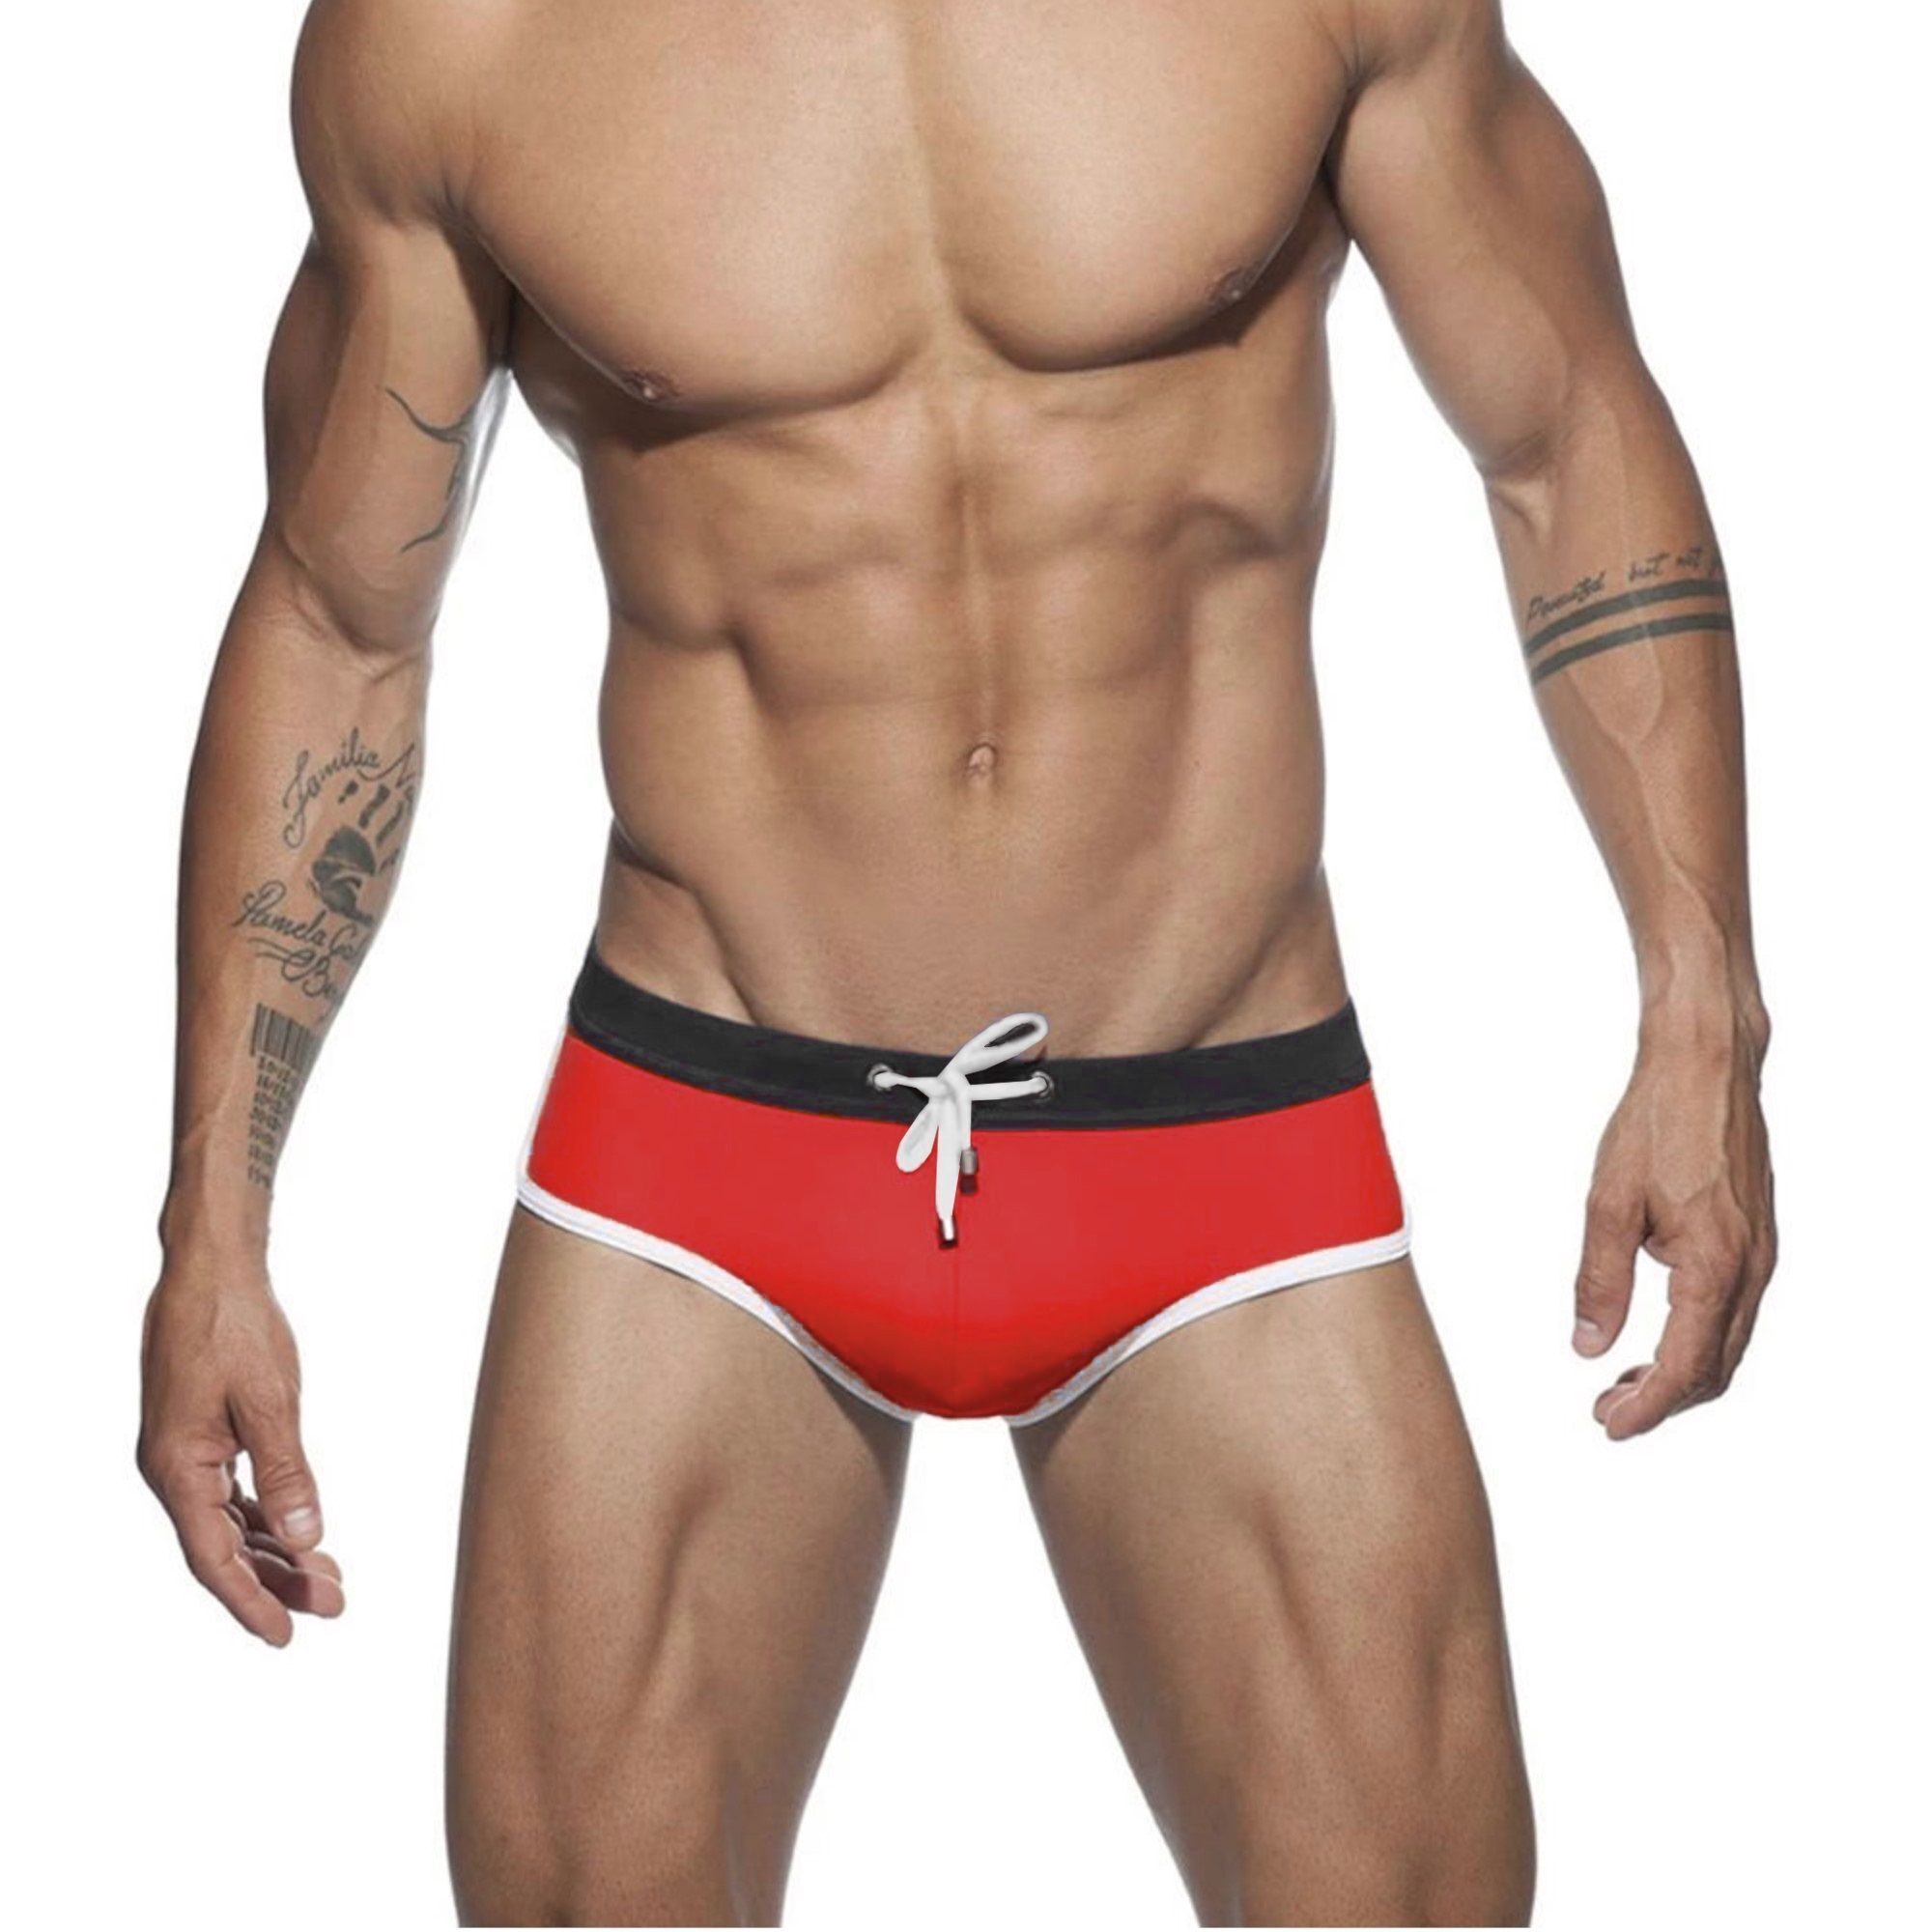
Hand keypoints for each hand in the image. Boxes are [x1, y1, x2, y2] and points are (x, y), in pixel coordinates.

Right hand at [138, 1261, 343, 1642]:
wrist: (212, 1269)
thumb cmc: (235, 1325)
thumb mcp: (270, 1400)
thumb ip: (288, 1472)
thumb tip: (308, 1538)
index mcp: (177, 1467)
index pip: (214, 1558)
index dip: (250, 1602)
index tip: (288, 1635)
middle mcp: (170, 1468)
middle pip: (224, 1547)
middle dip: (277, 1581)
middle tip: (334, 1605)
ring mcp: (183, 1452)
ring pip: (229, 1523)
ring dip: (276, 1551)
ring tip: (328, 1577)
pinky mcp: (198, 1434)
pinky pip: (230, 1493)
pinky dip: (265, 1516)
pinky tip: (299, 1532)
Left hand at [1571, 1007, 1775, 1437]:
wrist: (1707, 1065)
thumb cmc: (1657, 1122)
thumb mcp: (1608, 1202)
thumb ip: (1599, 1280)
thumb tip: (1588, 1345)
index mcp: (1714, 1265)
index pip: (1685, 1366)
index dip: (1648, 1407)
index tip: (1610, 1424)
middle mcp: (1750, 1267)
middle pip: (1714, 1368)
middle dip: (1663, 1400)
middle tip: (1607, 1410)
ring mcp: (1760, 1253)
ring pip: (1728, 1342)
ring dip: (1680, 1372)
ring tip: (1624, 1380)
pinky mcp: (1756, 1237)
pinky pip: (1733, 1310)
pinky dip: (1697, 1337)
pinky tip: (1657, 1334)